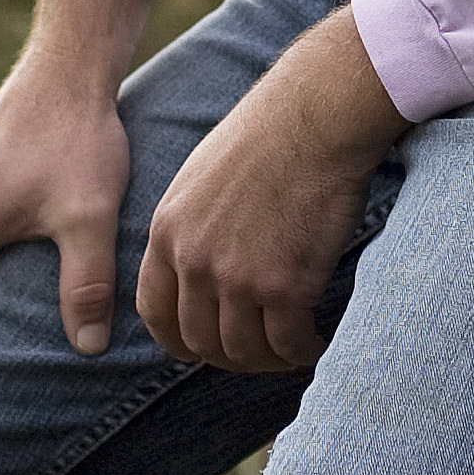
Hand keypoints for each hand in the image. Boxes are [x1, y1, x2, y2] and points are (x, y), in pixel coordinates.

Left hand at [135, 9, 405, 374]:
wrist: (317, 114)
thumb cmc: (270, 133)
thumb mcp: (201, 178)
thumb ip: (190, 227)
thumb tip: (200, 268)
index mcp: (167, 232)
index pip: (156, 313)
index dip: (180, 341)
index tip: (205, 347)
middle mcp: (194, 260)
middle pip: (199, 342)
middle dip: (230, 357)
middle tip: (261, 352)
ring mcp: (238, 277)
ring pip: (244, 352)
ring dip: (269, 360)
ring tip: (293, 348)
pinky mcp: (285, 286)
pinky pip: (288, 344)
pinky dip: (303, 351)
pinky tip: (317, 340)